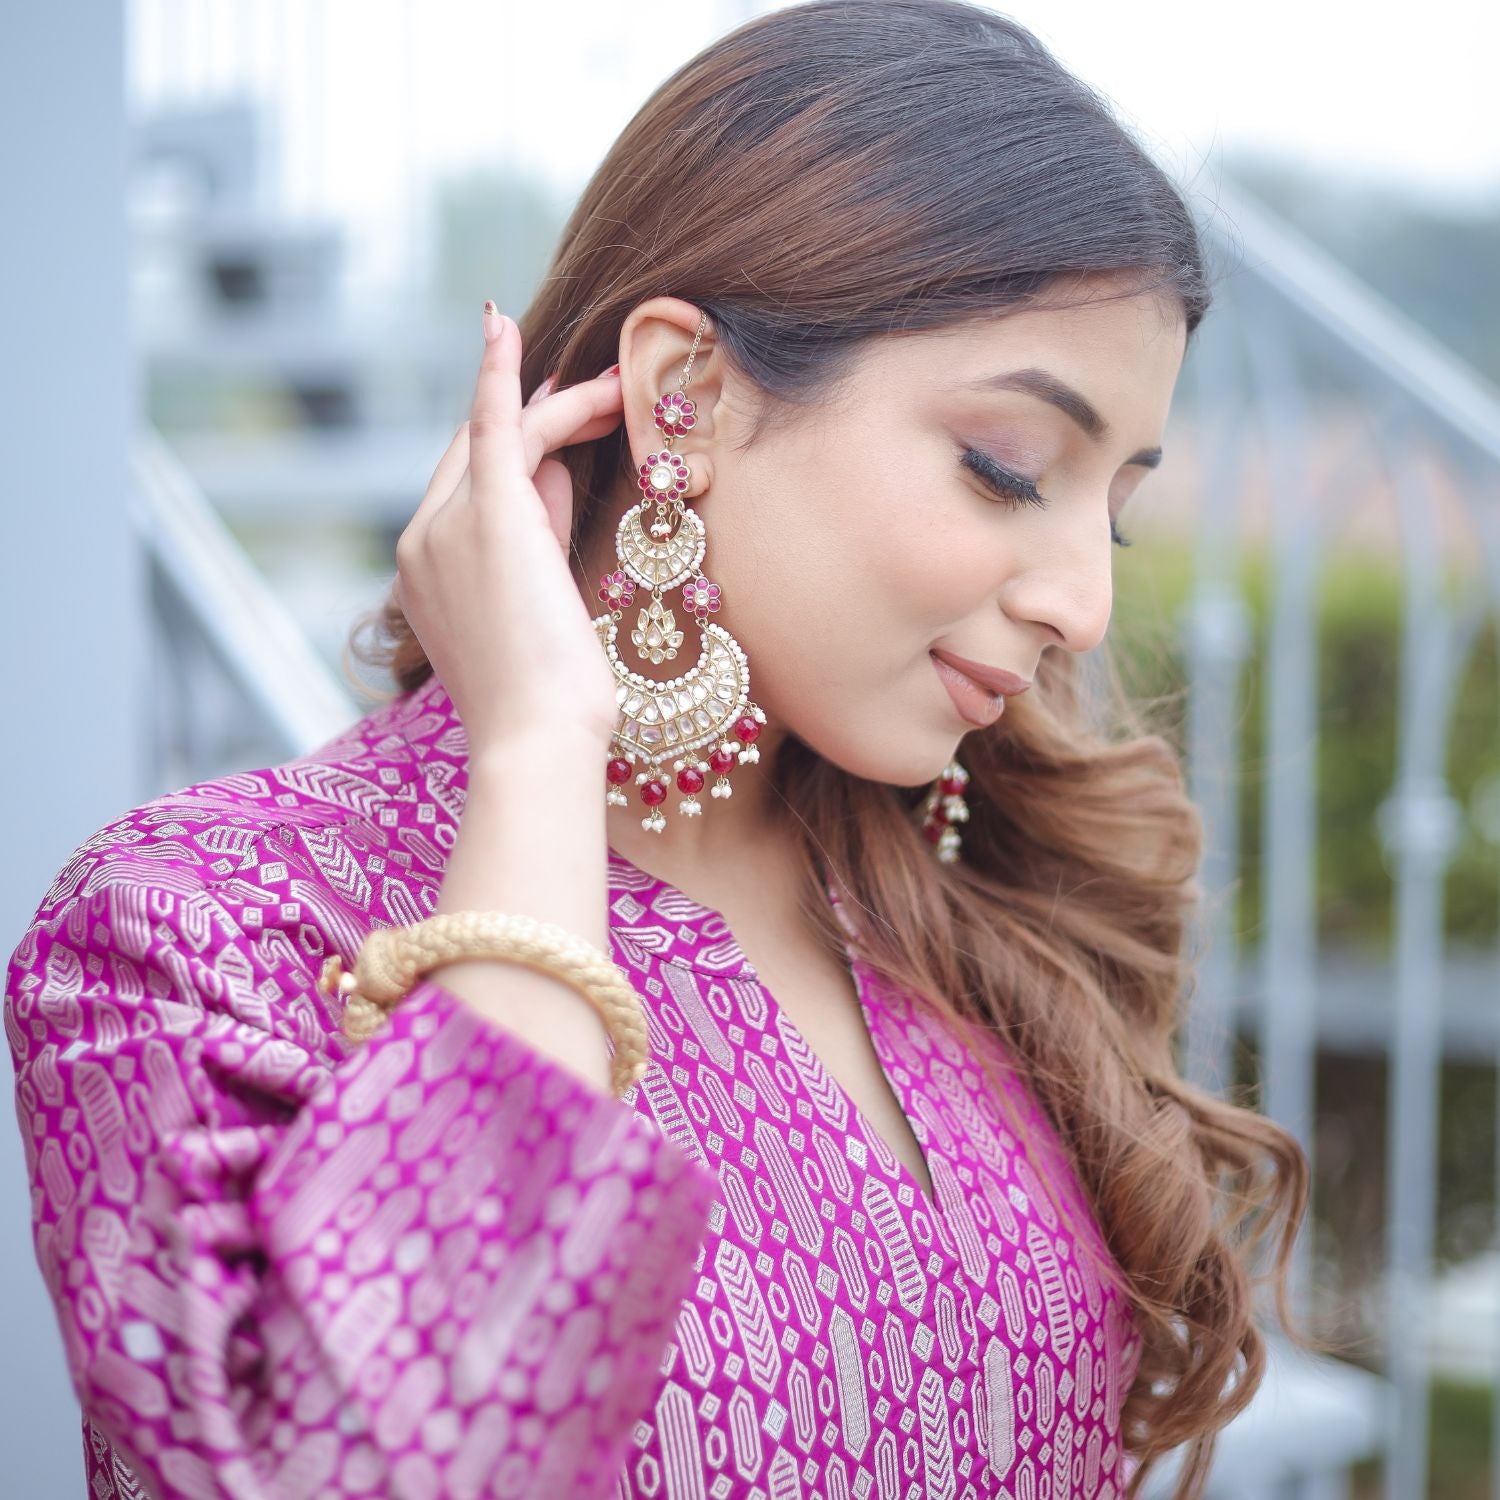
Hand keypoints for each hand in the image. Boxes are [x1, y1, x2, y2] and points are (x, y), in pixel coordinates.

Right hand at [393, 306, 624, 756]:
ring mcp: (445, 526)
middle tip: (597, 395)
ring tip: (619, 389)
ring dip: (562, 407)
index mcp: (427, 576)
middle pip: (478, 455)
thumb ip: (534, 547)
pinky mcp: (486, 513)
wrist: (536, 740)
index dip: (521, 456)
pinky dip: (499, 373)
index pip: (473, 493)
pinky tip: (503, 325)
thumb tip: (552, 483)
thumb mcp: (536, 618)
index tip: (562, 432)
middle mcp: (421, 543)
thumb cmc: (546, 707)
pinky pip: (493, 423)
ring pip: (501, 438)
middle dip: (540, 419)